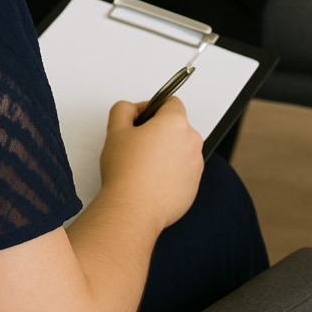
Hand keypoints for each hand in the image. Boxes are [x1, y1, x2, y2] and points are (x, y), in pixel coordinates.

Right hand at [100, 97, 202, 231]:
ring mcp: (196, 166)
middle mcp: (191, 142)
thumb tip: (132, 110)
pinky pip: (182, 171)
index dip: (153, 107)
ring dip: (165, 152)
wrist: (133, 209)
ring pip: (180, 150)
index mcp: (175, 124)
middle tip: (137, 144)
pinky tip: (150, 180)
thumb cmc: (126, 172)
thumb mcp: (115, 130)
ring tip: (142, 165)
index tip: (140, 120)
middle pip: (177, 126)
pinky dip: (169, 172)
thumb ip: (123, 109)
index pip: (171, 102)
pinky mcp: (194, 187)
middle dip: (159, 131)